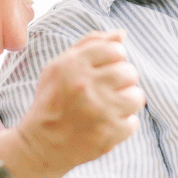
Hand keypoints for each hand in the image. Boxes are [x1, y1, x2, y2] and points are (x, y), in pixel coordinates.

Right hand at [15, 31, 144, 177]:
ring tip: (112, 106)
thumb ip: (90, 44)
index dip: (115, 59)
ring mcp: (99, 111)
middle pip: (129, 72)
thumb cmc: (53, 100)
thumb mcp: (60, 66)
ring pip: (136, 96)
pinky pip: (134, 122)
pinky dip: (124, 124)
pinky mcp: (108, 134)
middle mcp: (86, 86)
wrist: (41, 144)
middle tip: (110, 89)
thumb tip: (122, 34)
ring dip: (127, 101)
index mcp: (73, 65)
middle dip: (124, 79)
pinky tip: (106, 124)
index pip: (116, 50)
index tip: (106, 69)